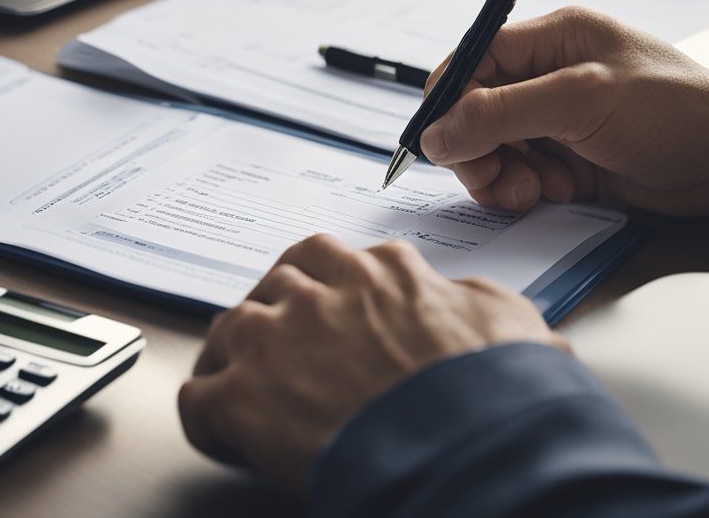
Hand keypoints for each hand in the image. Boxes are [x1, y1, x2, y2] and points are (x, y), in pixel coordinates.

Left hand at [177, 233, 563, 495]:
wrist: (468, 448)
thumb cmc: (495, 392)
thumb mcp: (510, 320)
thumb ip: (473, 297)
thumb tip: (461, 297)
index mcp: (382, 275)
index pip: (339, 259)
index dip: (335, 288)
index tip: (337, 310)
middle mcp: (322, 294)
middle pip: (279, 280)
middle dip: (280, 306)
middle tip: (283, 338)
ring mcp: (277, 339)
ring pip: (231, 324)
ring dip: (237, 352)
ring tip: (243, 381)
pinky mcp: (243, 397)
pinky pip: (197, 396)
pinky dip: (207, 415)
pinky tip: (224, 433)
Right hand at [420, 6, 708, 214]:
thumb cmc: (675, 111)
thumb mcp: (581, 101)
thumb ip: (501, 113)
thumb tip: (436, 134)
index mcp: (552, 39)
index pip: (472, 60)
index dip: (449, 102)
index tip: (442, 144)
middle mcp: (549, 75)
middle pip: (475, 110)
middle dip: (477, 149)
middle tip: (494, 180)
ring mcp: (558, 119)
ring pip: (493, 148)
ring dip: (501, 175)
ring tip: (533, 191)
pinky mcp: (569, 158)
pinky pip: (520, 174)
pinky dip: (525, 190)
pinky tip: (554, 193)